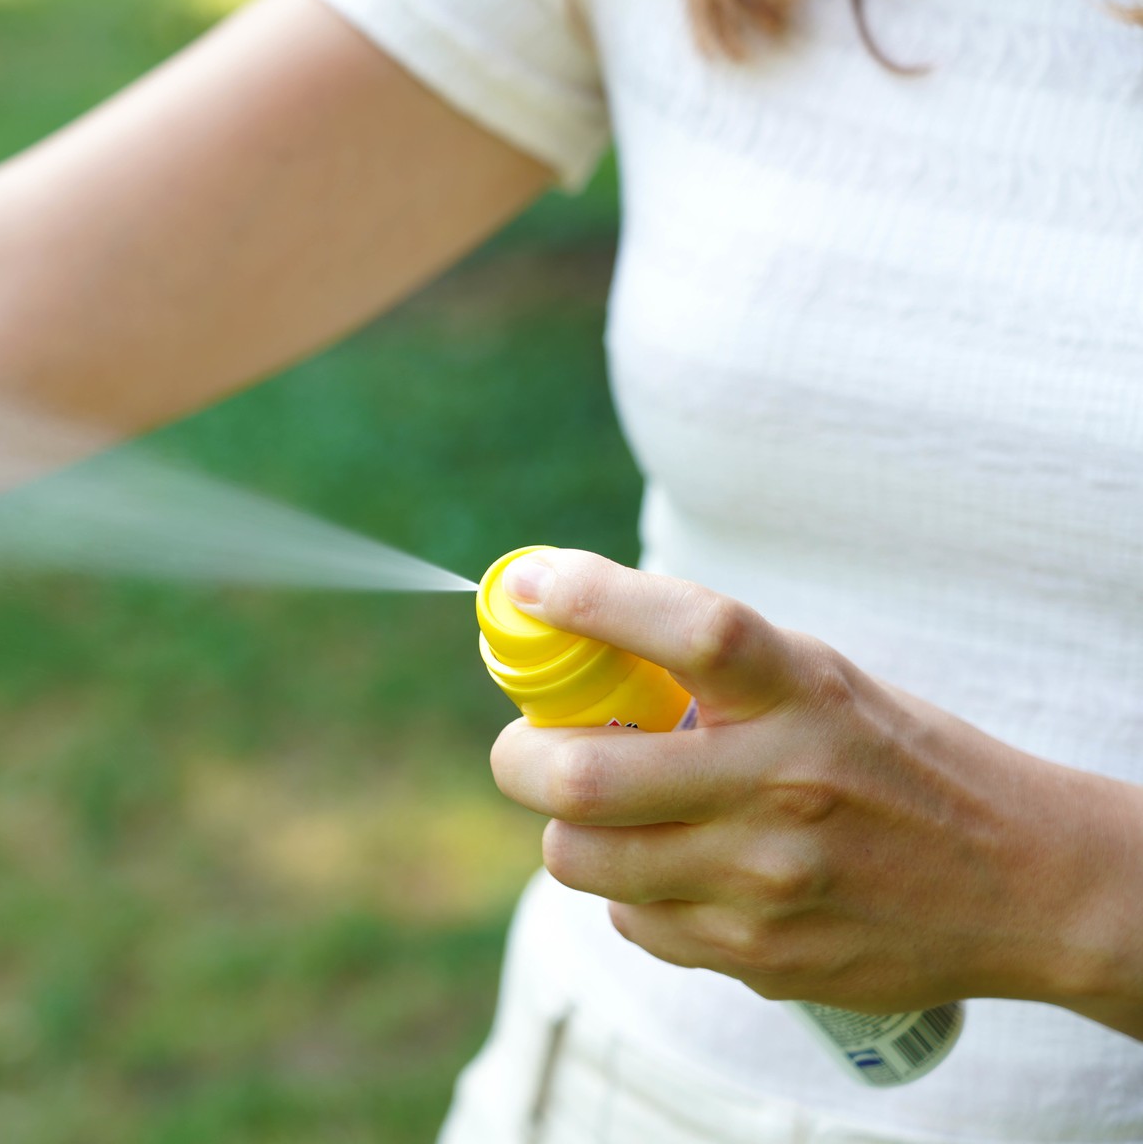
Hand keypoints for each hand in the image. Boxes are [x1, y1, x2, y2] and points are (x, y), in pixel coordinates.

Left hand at [487, 549, 1142, 1023]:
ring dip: (568, 830)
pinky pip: (630, 920)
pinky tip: (678, 869)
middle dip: (520, 757)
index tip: (529, 586)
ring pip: (581, 859)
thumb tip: (566, 637)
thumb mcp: (820, 684)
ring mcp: (768, 882)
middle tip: (525, 747)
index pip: (692, 632)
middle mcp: (784, 786)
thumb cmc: (893, 763)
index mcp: (803, 695)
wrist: (1021, 885)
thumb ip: (708, 667)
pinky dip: (629, 891)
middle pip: (586, 776)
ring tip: (605, 812)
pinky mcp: (758, 954)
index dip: (596, 601)